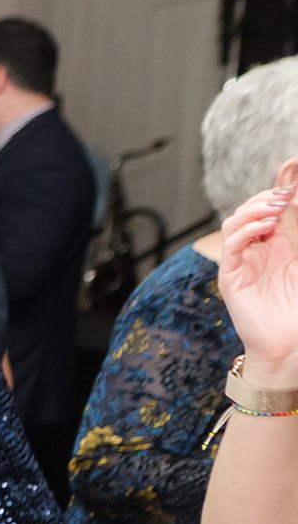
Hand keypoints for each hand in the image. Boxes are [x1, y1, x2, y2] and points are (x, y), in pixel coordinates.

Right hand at [219, 183, 297, 381]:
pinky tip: (264, 226)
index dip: (278, 192)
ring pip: (234, 224)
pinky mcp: (231, 277)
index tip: (292, 178)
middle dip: (266, 198)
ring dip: (253, 211)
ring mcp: (242, 264)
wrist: (289, 346)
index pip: (271, 212)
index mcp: (278, 247)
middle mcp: (257, 252)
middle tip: (286, 193)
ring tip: (275, 207)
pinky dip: (244, 231)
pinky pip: (231, 246)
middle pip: (250, 213)